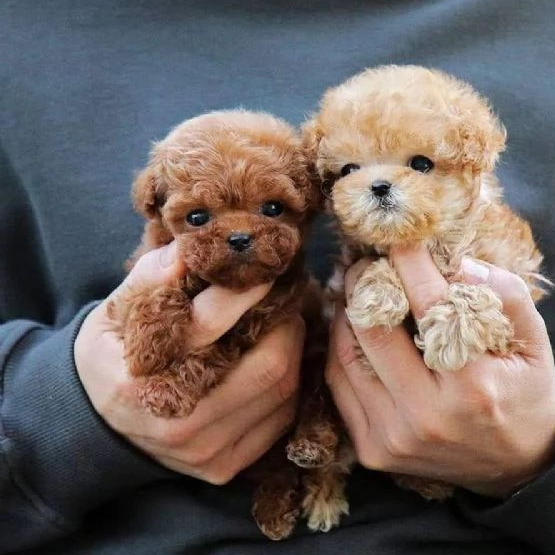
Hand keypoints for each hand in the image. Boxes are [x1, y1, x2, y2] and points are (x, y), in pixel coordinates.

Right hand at [74, 244, 303, 484]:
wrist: (100, 423)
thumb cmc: (112, 355)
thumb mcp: (115, 310)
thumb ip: (151, 276)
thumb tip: (192, 249)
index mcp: (142, 375)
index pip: (209, 324)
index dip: (247, 292)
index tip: (267, 270)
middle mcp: (177, 420)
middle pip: (267, 365)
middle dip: (287, 325)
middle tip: (284, 303)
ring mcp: (204, 449)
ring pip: (282, 392)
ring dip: (293, 352)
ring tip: (281, 328)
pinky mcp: (223, 465)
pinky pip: (281, 419)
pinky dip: (287, 385)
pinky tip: (273, 363)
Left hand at [326, 245, 554, 497]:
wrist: (514, 464)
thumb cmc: (521, 393)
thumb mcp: (534, 343)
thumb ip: (504, 295)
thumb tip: (456, 264)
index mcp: (473, 387)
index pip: (429, 304)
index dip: (410, 261)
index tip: (400, 239)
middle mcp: (426, 416)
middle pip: (373, 329)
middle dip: (364, 282)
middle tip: (368, 263)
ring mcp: (392, 437)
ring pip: (346, 354)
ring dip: (348, 312)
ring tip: (359, 292)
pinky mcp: (372, 449)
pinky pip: (339, 382)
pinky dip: (343, 347)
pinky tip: (356, 329)